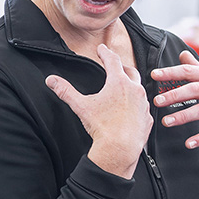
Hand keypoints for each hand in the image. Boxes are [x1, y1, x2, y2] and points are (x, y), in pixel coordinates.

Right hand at [45, 43, 151, 177]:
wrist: (119, 149)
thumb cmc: (102, 127)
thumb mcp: (81, 106)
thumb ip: (66, 91)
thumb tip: (51, 80)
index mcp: (118, 83)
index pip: (113, 60)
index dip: (105, 53)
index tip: (102, 49)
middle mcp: (134, 90)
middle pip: (130, 72)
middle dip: (122, 67)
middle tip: (115, 66)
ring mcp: (143, 104)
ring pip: (139, 90)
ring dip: (131, 87)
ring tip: (123, 89)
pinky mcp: (147, 118)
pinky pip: (143, 108)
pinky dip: (137, 106)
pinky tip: (130, 111)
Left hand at [152, 51, 198, 148]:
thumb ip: (198, 68)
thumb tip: (182, 53)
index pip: (190, 72)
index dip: (172, 72)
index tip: (153, 75)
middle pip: (195, 89)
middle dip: (175, 95)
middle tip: (156, 101)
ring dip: (183, 116)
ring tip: (166, 122)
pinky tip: (189, 144)